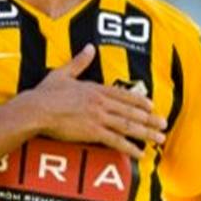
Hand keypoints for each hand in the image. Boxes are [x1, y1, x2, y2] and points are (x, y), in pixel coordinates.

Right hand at [22, 45, 165, 159]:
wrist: (37, 109)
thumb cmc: (45, 93)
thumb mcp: (63, 73)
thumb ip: (79, 62)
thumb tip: (89, 48)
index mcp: (95, 89)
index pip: (123, 94)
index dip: (139, 101)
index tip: (151, 105)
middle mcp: (101, 103)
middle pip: (131, 111)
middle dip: (150, 118)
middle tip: (164, 124)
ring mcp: (99, 118)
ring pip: (129, 126)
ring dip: (146, 133)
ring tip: (160, 138)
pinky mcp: (93, 132)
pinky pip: (116, 141)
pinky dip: (130, 147)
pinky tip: (140, 153)